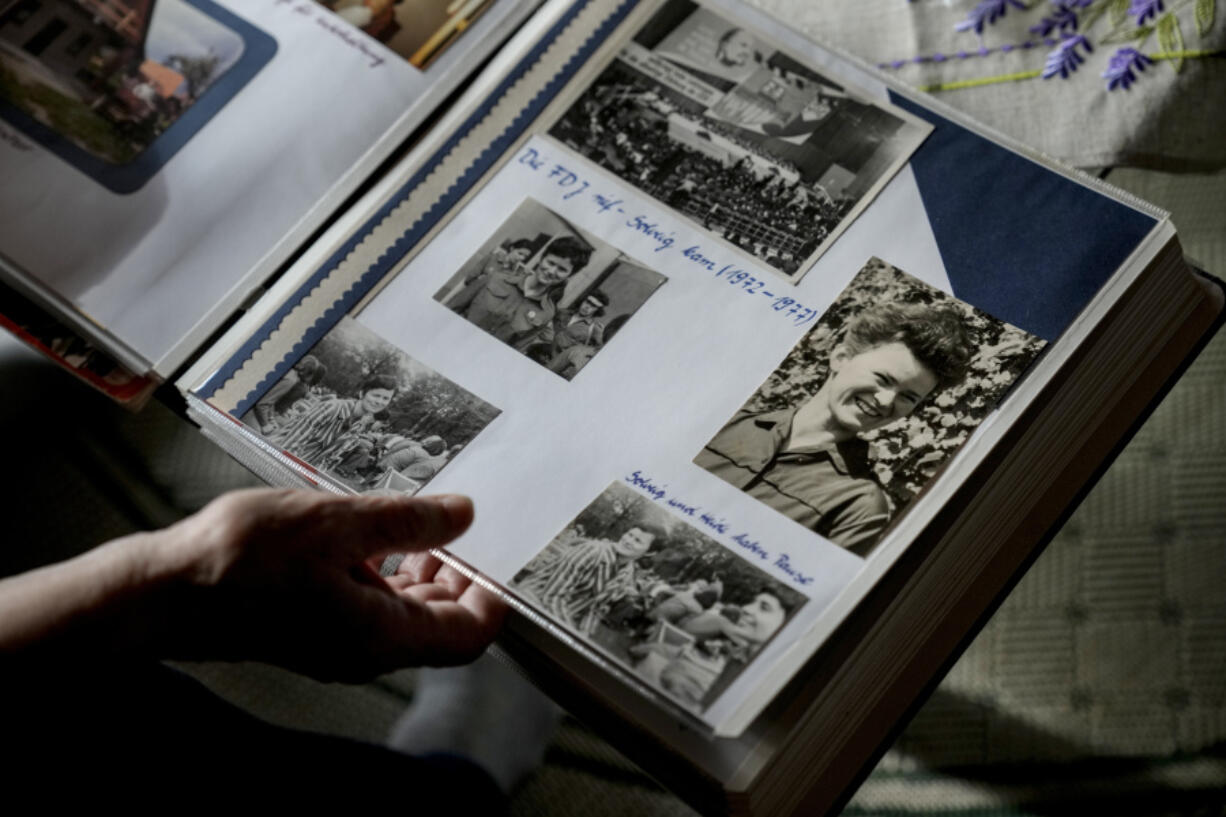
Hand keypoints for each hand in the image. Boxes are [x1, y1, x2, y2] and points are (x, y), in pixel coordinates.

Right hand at [146, 489, 504, 680]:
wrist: (163, 593)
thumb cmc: (243, 562)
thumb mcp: (336, 524)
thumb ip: (407, 521)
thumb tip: (464, 515)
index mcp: (383, 636)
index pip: (469, 635)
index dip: (493, 596)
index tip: (496, 550)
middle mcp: (367, 651)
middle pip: (440, 624)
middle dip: (458, 575)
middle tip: (454, 525)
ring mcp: (338, 644)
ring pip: (403, 614)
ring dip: (418, 571)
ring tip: (411, 520)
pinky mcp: (313, 631)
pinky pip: (367, 608)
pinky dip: (380, 573)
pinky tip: (365, 532)